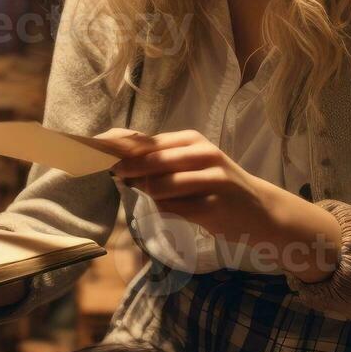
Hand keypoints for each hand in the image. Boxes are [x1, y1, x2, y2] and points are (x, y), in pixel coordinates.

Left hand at [107, 128, 289, 240]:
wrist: (259, 209)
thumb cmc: (216, 185)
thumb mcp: (190, 164)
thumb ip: (158, 160)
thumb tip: (115, 161)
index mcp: (191, 140)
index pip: (145, 141)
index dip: (117, 147)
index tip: (91, 150)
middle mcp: (202, 154)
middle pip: (150, 162)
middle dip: (128, 170)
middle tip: (117, 175)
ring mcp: (211, 179)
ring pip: (160, 187)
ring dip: (151, 194)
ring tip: (155, 194)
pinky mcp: (214, 205)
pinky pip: (175, 209)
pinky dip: (167, 211)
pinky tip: (175, 209)